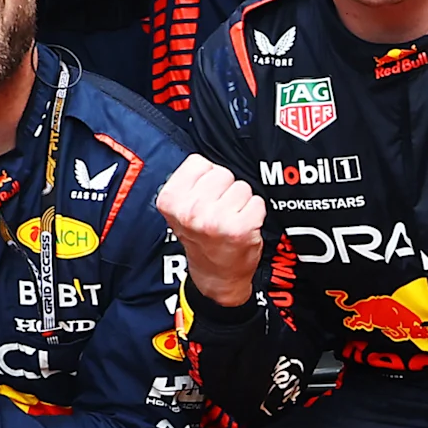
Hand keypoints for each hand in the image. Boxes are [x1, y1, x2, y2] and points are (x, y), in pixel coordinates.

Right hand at [160, 153, 265, 306]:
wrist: (215, 275)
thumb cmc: (201, 237)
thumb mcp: (180, 208)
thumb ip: (189, 181)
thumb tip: (209, 151)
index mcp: (170, 199)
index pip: (200, 163)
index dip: (207, 179)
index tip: (203, 198)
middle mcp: (190, 210)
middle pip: (223, 173)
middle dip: (225, 189)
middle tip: (218, 212)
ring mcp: (214, 220)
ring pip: (242, 187)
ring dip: (241, 202)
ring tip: (230, 220)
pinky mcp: (239, 228)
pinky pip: (257, 202)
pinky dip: (254, 213)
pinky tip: (242, 228)